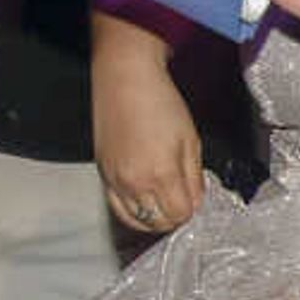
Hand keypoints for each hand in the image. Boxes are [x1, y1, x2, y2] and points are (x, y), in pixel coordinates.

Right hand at [94, 54, 206, 235]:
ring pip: (137, 220)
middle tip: (182, 201)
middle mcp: (135, 182)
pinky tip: (144, 203)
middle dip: (175, 216)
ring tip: (165, 203)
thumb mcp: (191, 140)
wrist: (125, 78)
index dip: (192, 210)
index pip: (180, 214)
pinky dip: (134, 213)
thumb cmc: (159, 102)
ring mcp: (115, 180)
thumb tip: (196, 201)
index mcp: (161, 174)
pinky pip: (118, 209)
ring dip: (155, 218)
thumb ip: (195, 178)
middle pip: (159, 222)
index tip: (195, 200)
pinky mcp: (103, 174)